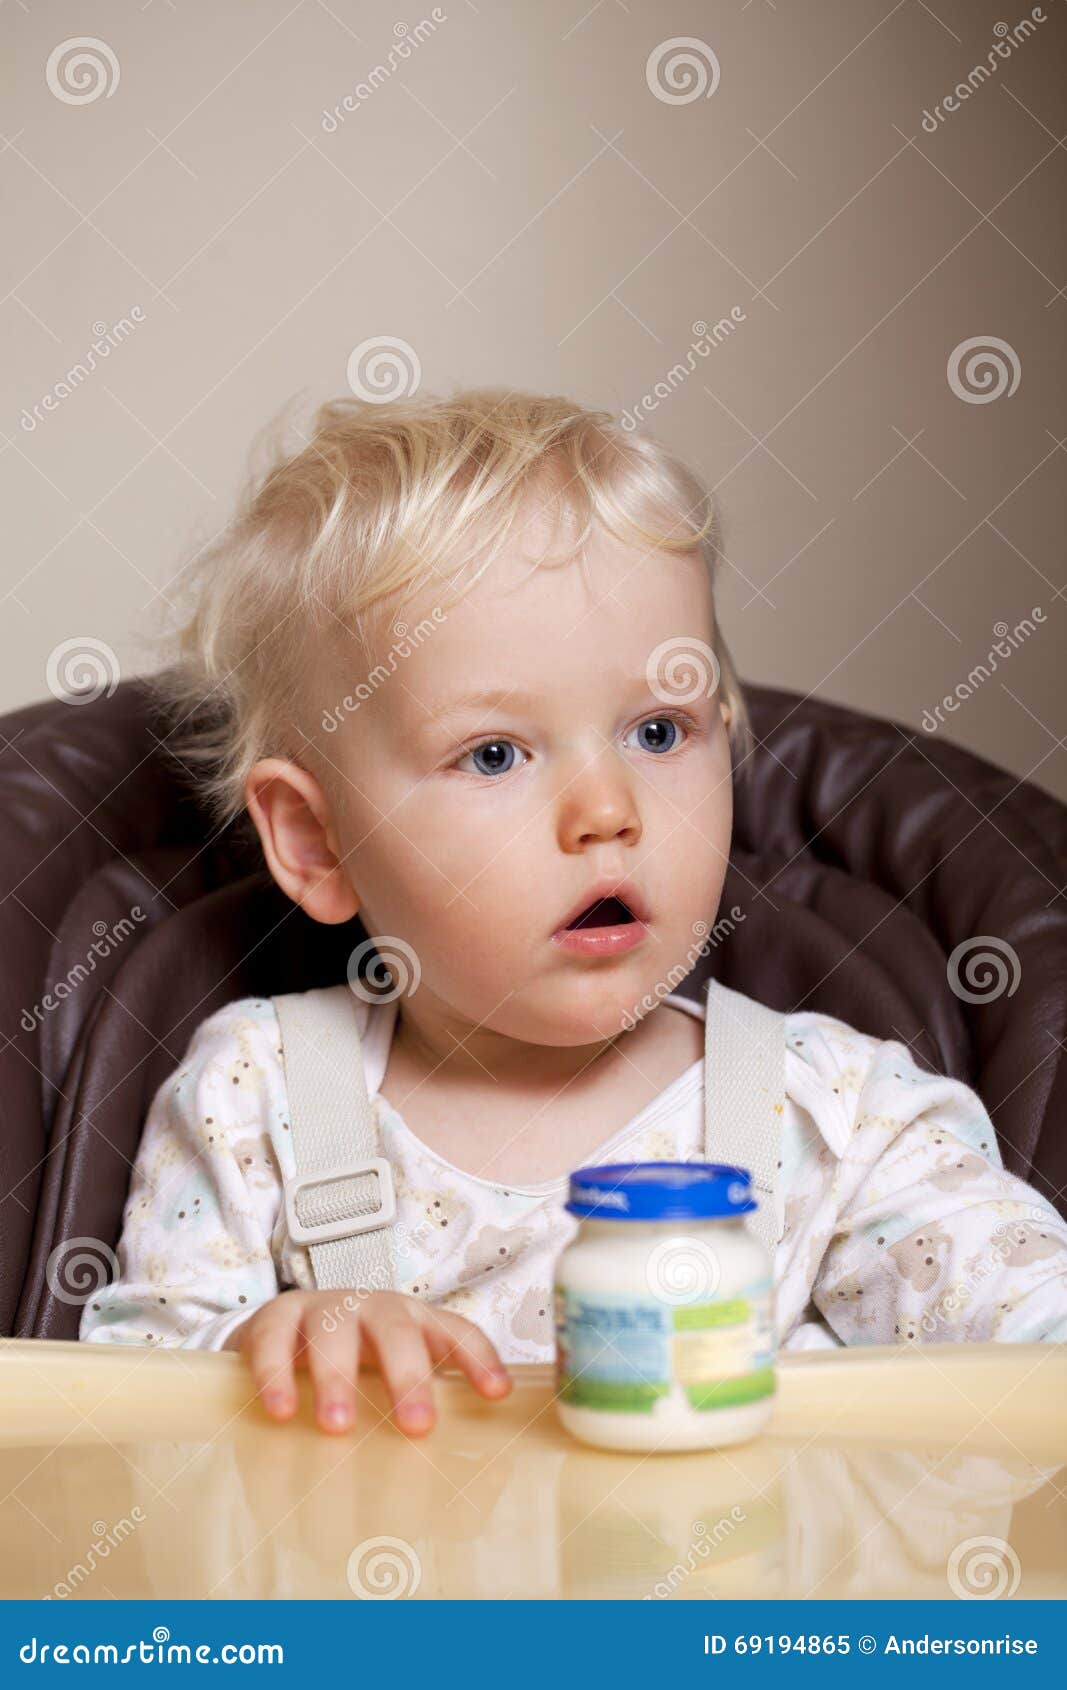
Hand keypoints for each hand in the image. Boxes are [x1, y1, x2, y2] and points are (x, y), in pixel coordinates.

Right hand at [224, 1288, 512, 1435]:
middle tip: (417, 1428)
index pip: (455, 1332)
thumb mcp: (390, 1384)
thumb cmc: (354, 1365)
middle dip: (410, 1377)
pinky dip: (277, 1375)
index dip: (478, 1358)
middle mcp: (373, 1310)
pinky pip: (274, 1342)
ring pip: (333, 1334)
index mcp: (413, 1323)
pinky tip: (281, 1411)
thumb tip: (467, 1512)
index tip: (497, 1394)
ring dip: (338, 1379)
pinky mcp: (275, 1319)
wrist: (279, 1328)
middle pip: (398, 1332)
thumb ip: (423, 1432)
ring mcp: (323, 1310)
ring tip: (338, 1428)